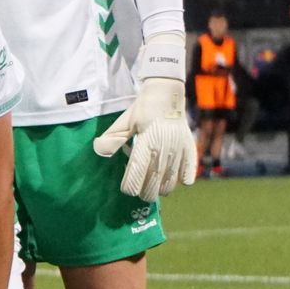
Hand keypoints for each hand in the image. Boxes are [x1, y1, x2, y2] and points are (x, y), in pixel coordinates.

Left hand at [94, 32, 197, 199]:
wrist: (166, 94)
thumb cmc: (142, 109)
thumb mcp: (124, 122)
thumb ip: (113, 138)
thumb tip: (99, 151)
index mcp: (146, 142)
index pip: (137, 174)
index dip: (130, 186)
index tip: (127, 190)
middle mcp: (164, 149)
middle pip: (154, 183)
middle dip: (145, 192)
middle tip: (140, 194)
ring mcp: (179, 150)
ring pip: (172, 182)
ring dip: (162, 189)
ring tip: (155, 188)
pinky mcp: (190, 148)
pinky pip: (189, 171)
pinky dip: (183, 180)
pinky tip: (178, 181)